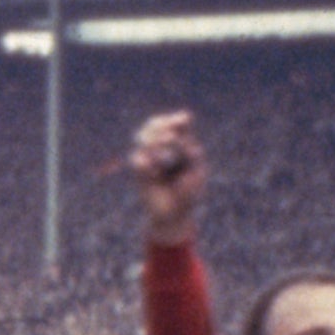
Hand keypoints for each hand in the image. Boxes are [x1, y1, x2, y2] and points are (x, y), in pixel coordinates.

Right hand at [126, 110, 205, 242]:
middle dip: (161, 127)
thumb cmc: (189, 193)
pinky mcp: (138, 169)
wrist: (174, 214)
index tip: (183, 122)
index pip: (178, 123)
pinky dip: (148, 164)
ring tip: (164, 159)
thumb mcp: (196, 169)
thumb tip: (173, 136)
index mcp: (182, 145)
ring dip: (154, 144)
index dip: (176, 120)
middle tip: (170, 138)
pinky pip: (138, 158)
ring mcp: (149, 157)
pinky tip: (155, 175)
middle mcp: (164, 147)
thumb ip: (189, 150)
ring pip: (144, 137)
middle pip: (155, 124)